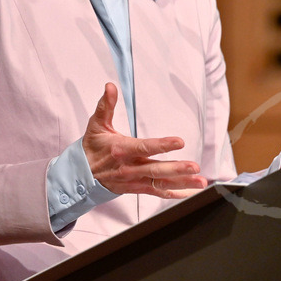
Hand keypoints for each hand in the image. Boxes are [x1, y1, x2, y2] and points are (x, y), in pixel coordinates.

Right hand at [82, 83, 207, 198]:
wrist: (81, 176)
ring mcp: (134, 181)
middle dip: (177, 169)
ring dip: (182, 183)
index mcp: (122, 150)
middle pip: (156, 169)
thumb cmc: (92, 148)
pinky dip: (174, 194)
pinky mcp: (136, 189)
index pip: (145, 147)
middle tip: (195, 166)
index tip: (179, 142)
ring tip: (200, 182)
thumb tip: (110, 86)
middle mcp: (130, 168)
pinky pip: (157, 193)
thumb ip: (106, 105)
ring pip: (160, 183)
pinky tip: (189, 192)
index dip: (162, 145)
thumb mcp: (97, 124)